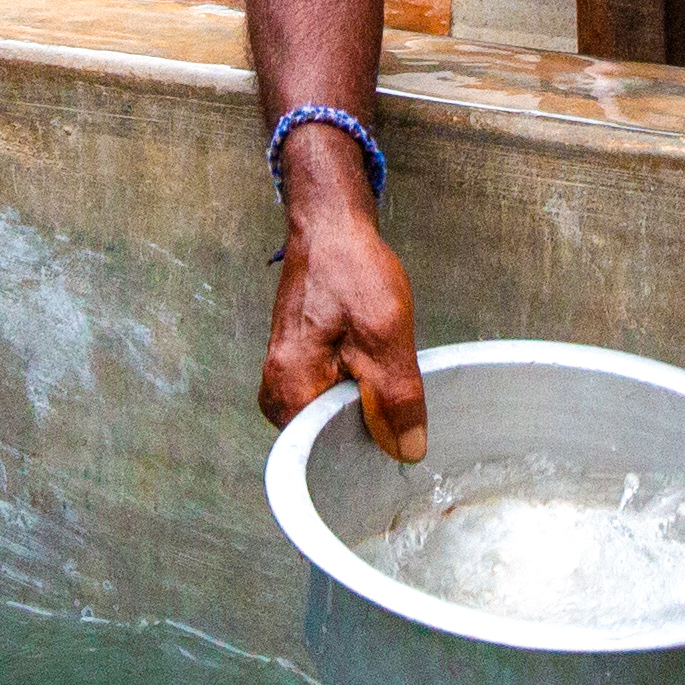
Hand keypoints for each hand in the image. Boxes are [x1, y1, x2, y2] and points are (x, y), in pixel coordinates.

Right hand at [258, 136, 427, 460]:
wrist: (329, 227)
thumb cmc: (352, 271)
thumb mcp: (387, 335)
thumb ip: (397, 398)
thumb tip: (407, 453)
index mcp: (290, 391)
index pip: (327, 458)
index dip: (368, 452)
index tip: (399, 435)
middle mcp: (277, 393)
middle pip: (330, 441)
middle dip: (369, 429)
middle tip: (400, 401)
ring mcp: (284, 381)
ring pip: (334, 418)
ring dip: (366, 407)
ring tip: (386, 375)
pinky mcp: (297, 369)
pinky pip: (331, 398)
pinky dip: (358, 390)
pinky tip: (375, 368)